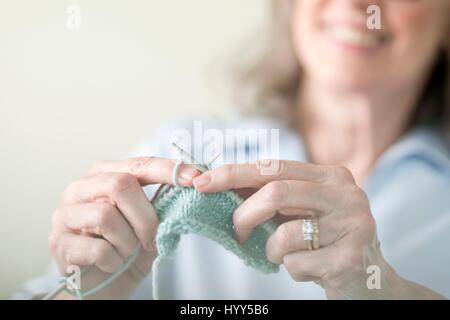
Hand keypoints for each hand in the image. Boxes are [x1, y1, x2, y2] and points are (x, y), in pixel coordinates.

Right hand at [49, 157, 198, 298]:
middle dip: (145, 217)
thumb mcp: (147, 221)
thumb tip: (192, 182)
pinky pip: (98, 248)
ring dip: (128, 242)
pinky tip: (112, 264)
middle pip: (120, 185)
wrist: (102, 284)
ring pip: (107, 216)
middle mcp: (80, 188)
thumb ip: (160, 201)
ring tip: (127, 253)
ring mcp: (65, 215)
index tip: (193, 179)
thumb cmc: (126, 247)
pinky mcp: (59, 243)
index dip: (167, 170)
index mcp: (104, 175)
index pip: (138, 165)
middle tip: (151, 239)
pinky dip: (114, 261)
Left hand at [192, 160, 395, 298]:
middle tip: (237, 232)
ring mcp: (354, 224)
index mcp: (330, 176)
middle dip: (244, 215)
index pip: (274, 166)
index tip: (202, 183)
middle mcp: (346, 193)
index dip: (234, 173)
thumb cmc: (324, 243)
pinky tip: (312, 270)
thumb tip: (217, 186)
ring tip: (287, 256)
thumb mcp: (299, 213)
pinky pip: (298, 264)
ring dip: (274, 251)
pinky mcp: (352, 257)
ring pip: (285, 234)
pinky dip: (292, 270)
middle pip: (276, 193)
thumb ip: (269, 198)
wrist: (370, 281)